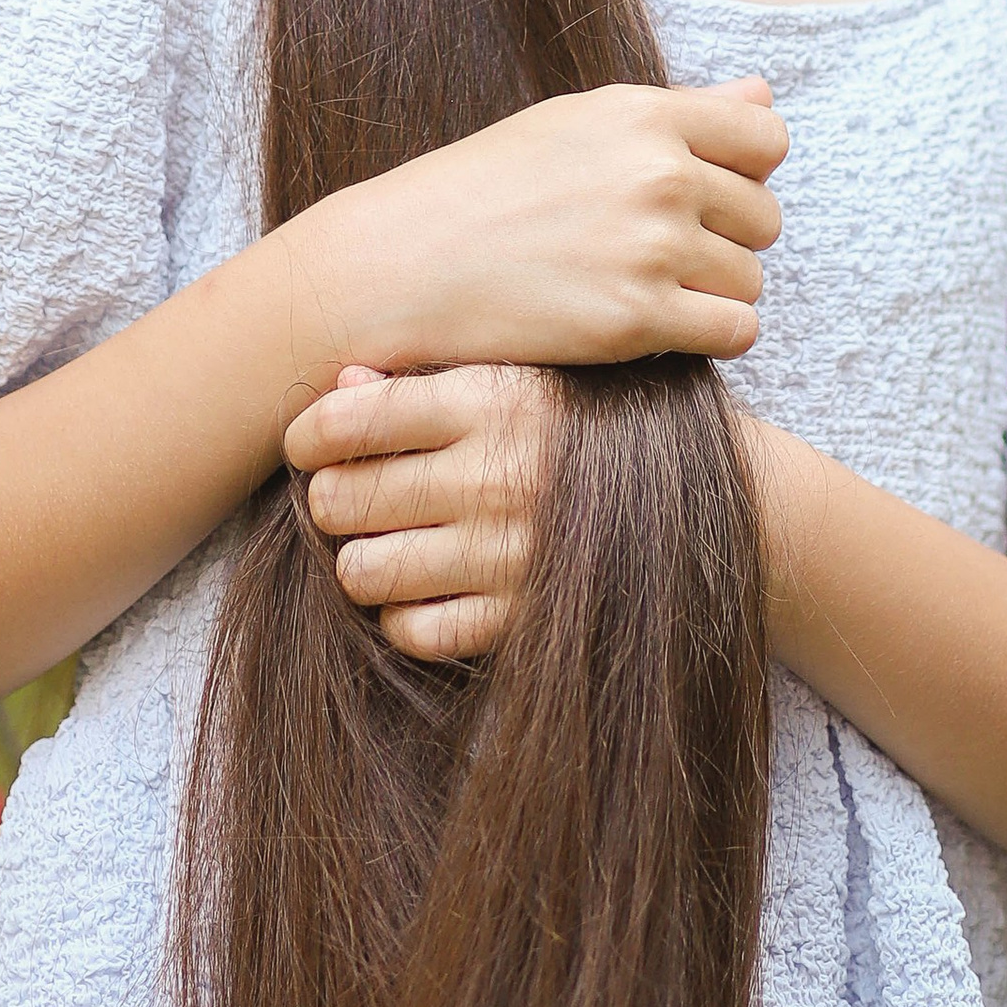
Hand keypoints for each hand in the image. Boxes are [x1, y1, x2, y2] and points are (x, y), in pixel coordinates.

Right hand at [283, 76, 784, 379]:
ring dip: (712, 293)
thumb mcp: (579, 124)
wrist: (404, 263)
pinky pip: (735, 332)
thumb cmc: (487, 188)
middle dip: (726, 239)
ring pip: (749, 280)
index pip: (767, 138)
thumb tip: (764, 95)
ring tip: (644, 288)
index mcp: (643, 114)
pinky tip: (654, 327)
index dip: (745, 172)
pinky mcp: (636, 321)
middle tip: (656, 252)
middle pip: (763, 217)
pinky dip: (708, 336)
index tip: (703, 194)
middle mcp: (657, 174)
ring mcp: (650, 248)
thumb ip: (682, 113)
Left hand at [286, 363, 556, 661]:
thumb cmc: (585, 422)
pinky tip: (423, 587)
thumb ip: (428, 378)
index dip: (309, 435)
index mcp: (492, 400)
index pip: (352, 420)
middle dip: (333, 499)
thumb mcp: (520, 376)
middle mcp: (495, 476)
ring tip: (382, 541)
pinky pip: (414, 631)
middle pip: (344, 500)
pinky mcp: (521, 618)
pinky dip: (403, 613)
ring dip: (360, 560)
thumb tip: (340, 389)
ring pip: (364, 573)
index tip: (307, 443)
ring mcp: (508, 554)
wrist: (698, 499)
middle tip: (347, 494)